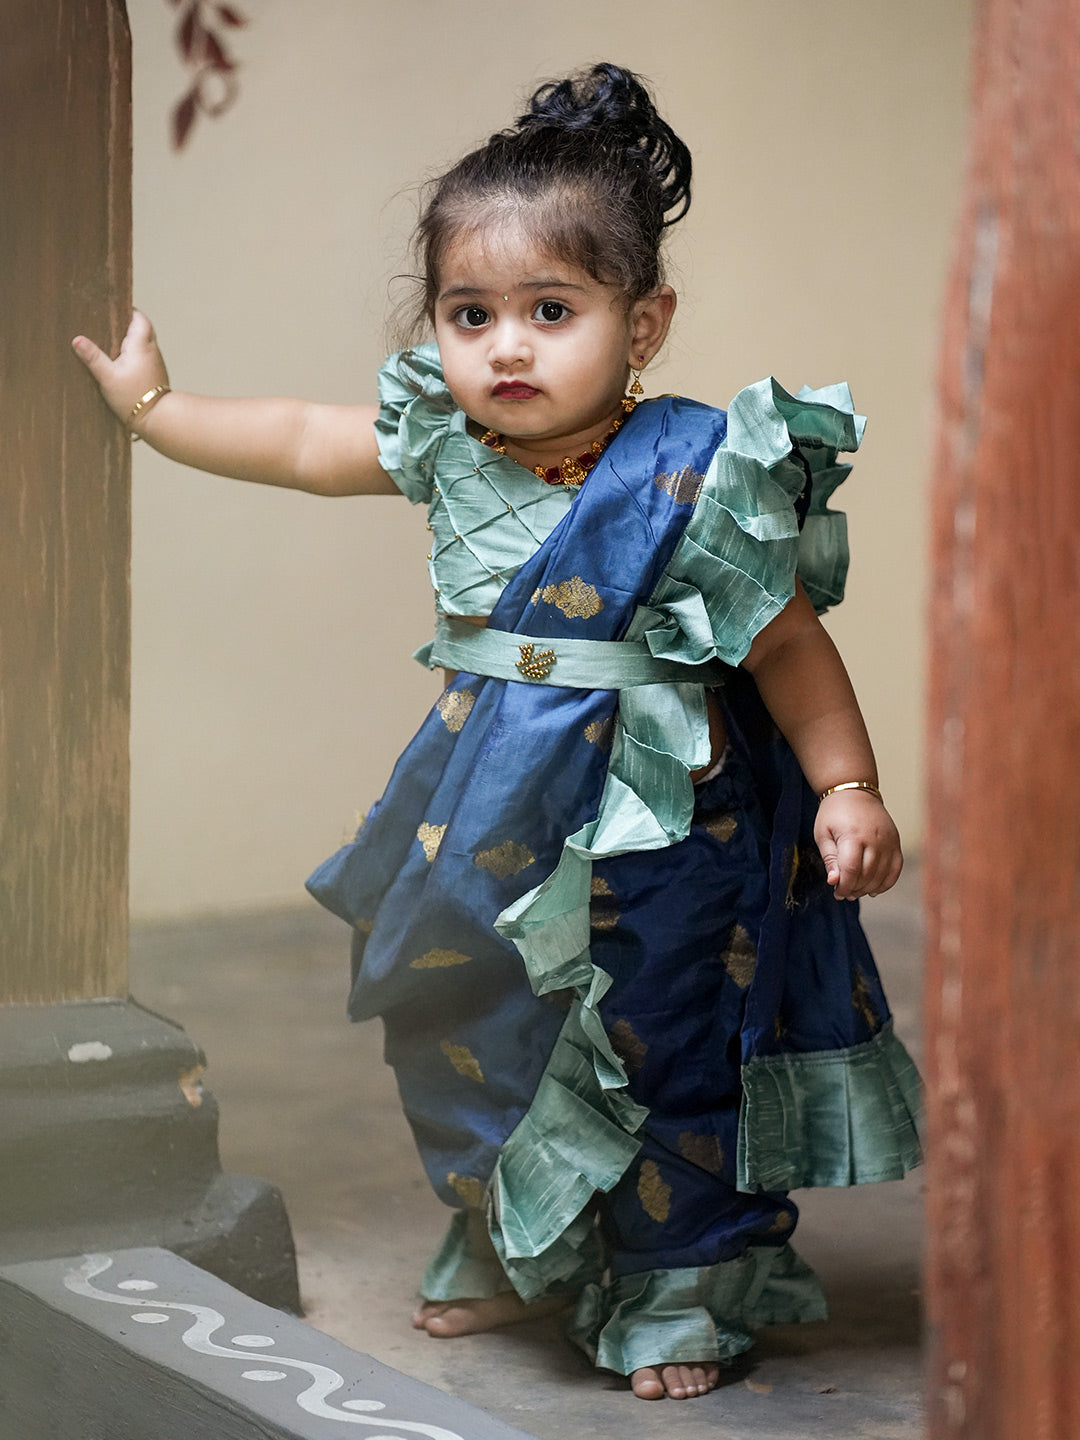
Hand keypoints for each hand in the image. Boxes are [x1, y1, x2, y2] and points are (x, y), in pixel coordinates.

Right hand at [72, 311, 168, 427]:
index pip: (139, 318)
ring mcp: (156, 362)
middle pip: (142, 328)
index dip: (128, 311)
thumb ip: (93, 357)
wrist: (158, 419)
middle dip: (127, 324)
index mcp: (141, 344)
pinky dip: (135, 353)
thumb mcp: (108, 377)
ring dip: (131, 340)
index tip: (113, 308)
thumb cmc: (133, 398)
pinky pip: (145, 356)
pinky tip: (121, 360)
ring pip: (145, 342)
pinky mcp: (155, 374)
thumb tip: (77, 339)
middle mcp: (152, 350)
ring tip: (111, 341)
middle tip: (108, 324)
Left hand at [814, 790, 901, 899]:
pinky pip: (895, 869)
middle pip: (868, 875)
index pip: (851, 870)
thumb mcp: (823, 834)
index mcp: (853, 836)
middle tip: (844, 893)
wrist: (855, 791)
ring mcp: (888, 841)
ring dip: (868, 888)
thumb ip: (829, 859)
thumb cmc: (834, 814)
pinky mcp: (896, 842)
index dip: (844, 886)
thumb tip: (834, 882)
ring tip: (856, 891)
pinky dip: (886, 883)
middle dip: (855, 889)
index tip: (837, 892)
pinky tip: (873, 889)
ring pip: (882, 875)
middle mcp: (874, 839)